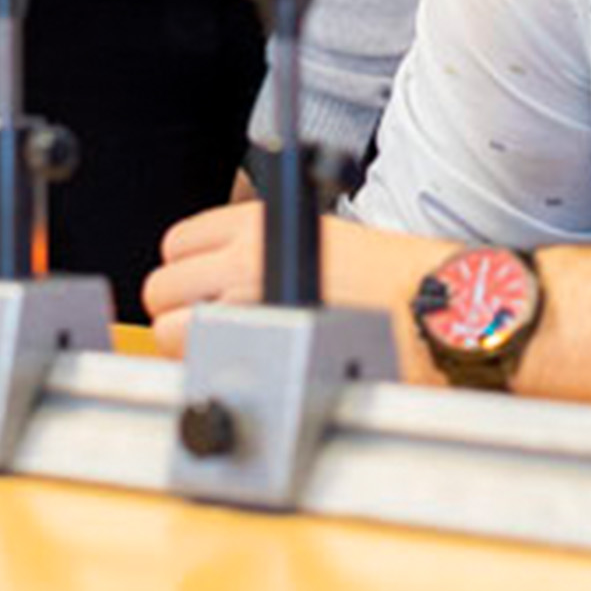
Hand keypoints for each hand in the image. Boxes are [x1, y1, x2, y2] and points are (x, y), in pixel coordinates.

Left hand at [144, 201, 442, 363]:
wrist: (429, 303)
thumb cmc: (387, 276)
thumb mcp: (316, 236)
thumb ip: (258, 253)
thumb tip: (213, 282)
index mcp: (257, 221)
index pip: (176, 245)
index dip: (188, 273)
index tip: (204, 288)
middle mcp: (242, 255)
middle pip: (160, 288)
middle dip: (177, 312)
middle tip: (212, 325)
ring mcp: (246, 300)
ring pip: (167, 330)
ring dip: (188, 345)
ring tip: (232, 348)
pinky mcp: (257, 344)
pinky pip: (200, 362)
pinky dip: (212, 369)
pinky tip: (247, 364)